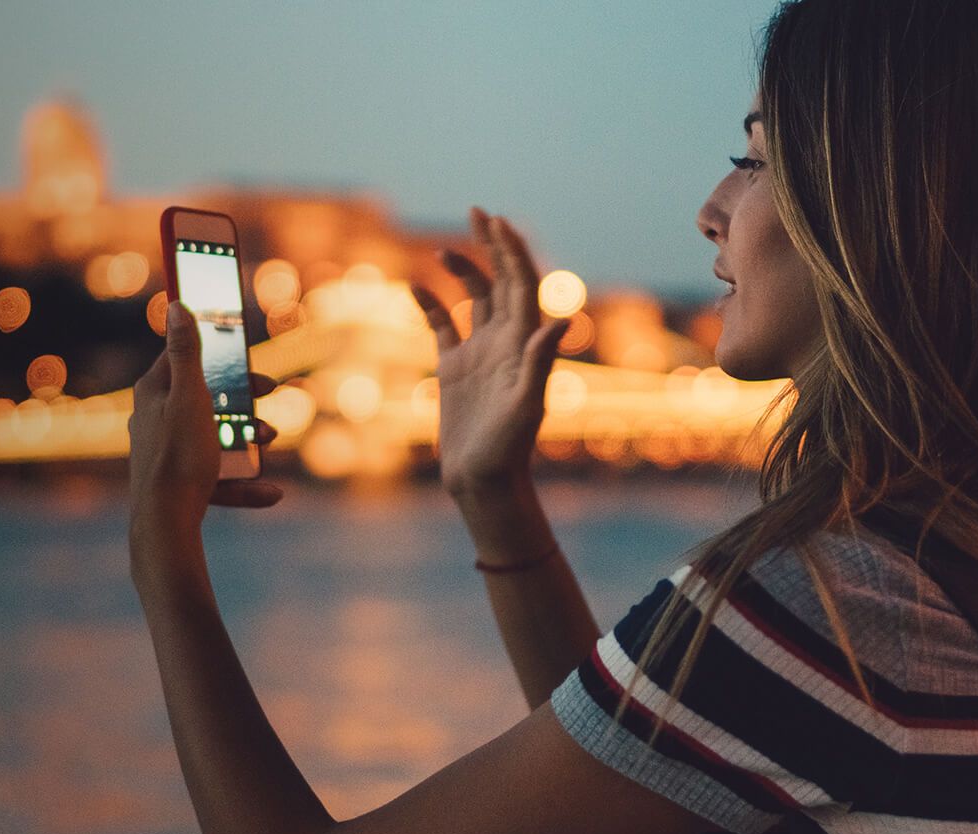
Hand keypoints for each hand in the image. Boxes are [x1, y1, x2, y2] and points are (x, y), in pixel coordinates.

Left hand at [127, 299, 282, 539]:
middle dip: (243, 399)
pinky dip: (243, 482)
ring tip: (269, 440)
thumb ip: (187, 351)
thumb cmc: (177, 455)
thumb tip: (176, 305)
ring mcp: (167, 450)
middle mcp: (156, 417)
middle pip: (207, 397)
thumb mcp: (189, 395)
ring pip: (215, 435)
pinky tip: (271, 492)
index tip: (246, 359)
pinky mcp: (179, 480)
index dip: (219, 354)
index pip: (185, 357)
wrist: (166, 521)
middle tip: (269, 393)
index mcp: (154, 391)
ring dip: (248, 438)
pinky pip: (217, 475)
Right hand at [412, 207, 571, 497]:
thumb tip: (562, 319)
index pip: (520, 284)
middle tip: (477, 209)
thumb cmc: (508, 449)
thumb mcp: (526, 405)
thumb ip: (540, 361)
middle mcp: (504, 342)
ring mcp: (479, 353)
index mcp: (523, 343)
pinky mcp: (455, 369)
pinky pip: (441, 327)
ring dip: (462, 270)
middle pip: (500, 281)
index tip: (495, 220)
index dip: (510, 250)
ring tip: (445, 251)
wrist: (484, 481)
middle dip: (490, 245)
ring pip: (473, 298)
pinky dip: (430, 305)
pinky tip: (415, 287)